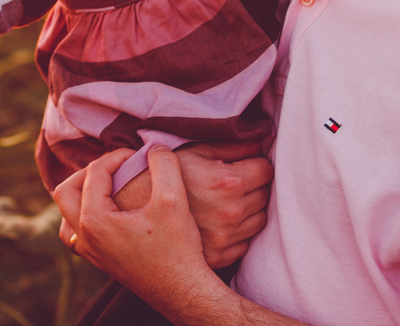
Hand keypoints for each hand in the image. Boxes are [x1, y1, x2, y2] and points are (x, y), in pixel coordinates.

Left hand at [54, 146, 217, 314]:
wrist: (184, 291)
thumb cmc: (178, 249)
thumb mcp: (174, 199)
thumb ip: (164, 163)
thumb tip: (154, 145)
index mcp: (95, 220)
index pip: (94, 172)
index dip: (116, 156)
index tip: (138, 155)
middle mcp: (85, 237)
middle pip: (66, 191)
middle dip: (90, 172)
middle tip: (117, 165)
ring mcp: (90, 253)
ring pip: (66, 216)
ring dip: (81, 195)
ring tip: (107, 186)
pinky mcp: (100, 261)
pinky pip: (77, 234)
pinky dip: (85, 217)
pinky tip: (109, 212)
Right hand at [176, 141, 272, 267]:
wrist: (133, 210)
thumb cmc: (164, 175)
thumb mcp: (195, 151)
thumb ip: (232, 145)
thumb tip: (260, 142)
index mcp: (228, 182)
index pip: (266, 170)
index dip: (255, 164)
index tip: (243, 165)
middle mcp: (232, 212)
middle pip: (265, 194)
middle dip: (253, 185)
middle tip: (231, 182)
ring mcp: (226, 238)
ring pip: (259, 219)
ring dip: (249, 209)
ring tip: (224, 201)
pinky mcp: (220, 257)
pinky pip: (245, 242)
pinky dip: (237, 232)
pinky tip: (217, 221)